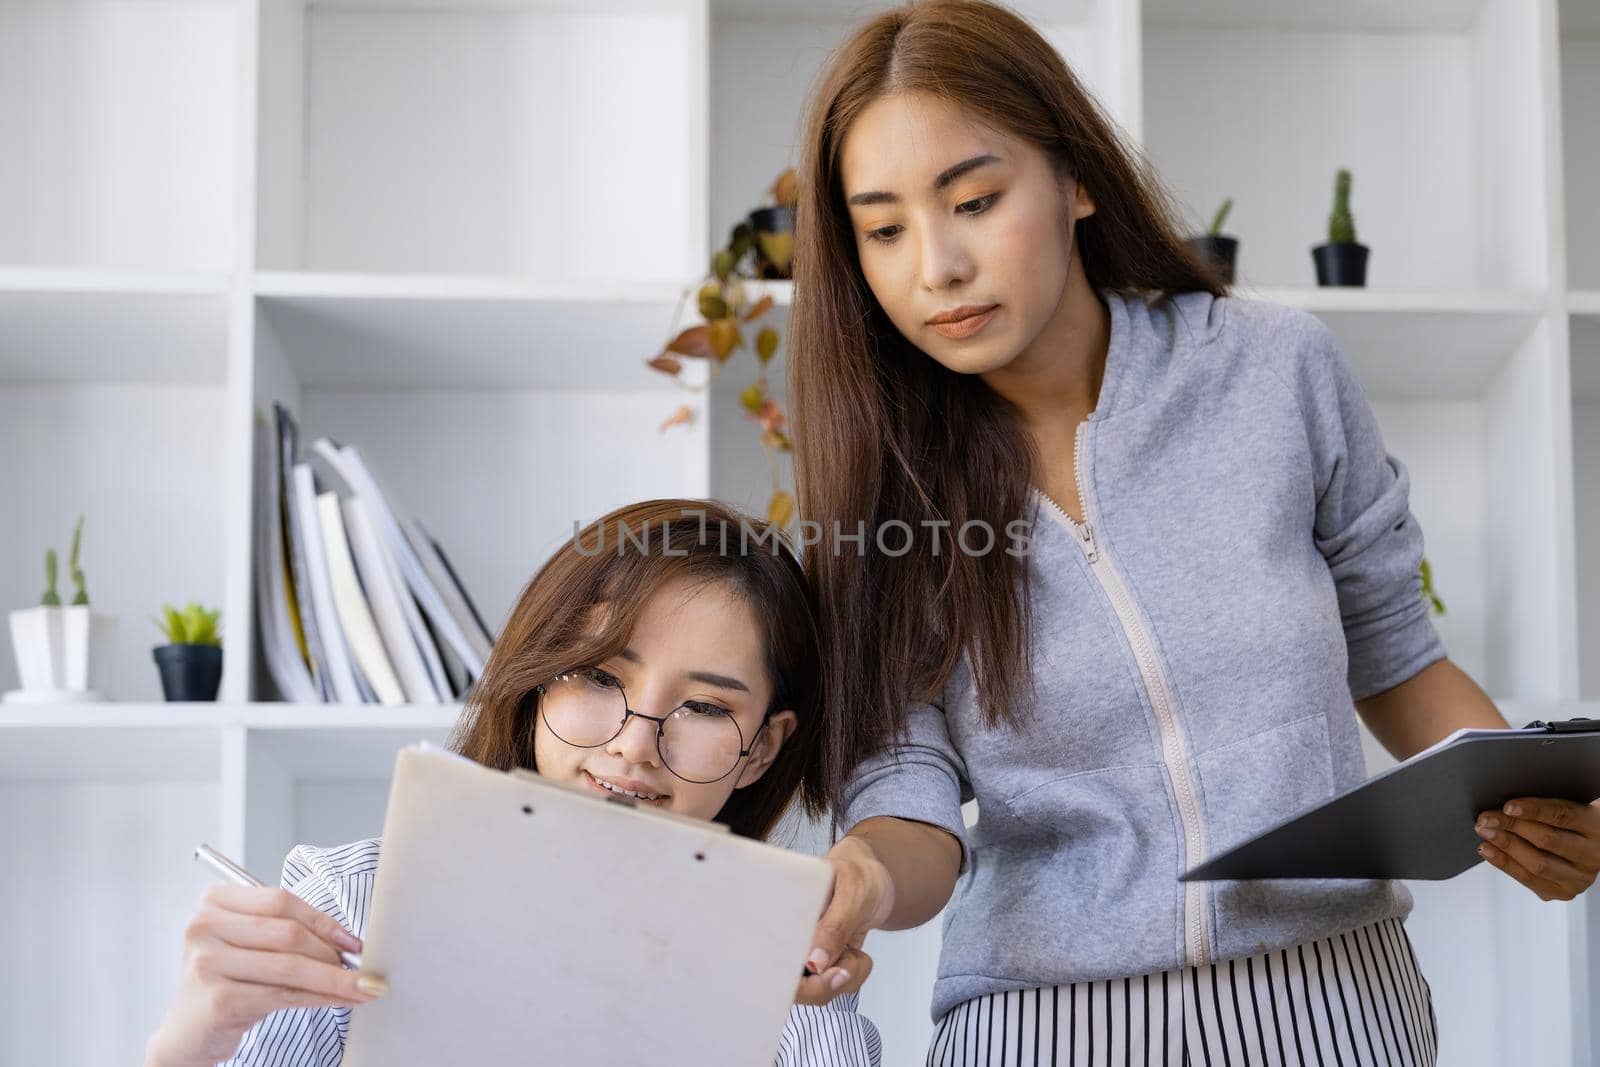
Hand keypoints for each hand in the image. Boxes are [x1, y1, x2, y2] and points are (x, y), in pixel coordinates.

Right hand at [144, 885, 385, 1066]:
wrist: (188, 1033)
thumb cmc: (227, 982)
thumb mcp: (249, 947)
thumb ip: (285, 932)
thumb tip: (347, 940)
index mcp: (214, 902)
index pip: (280, 900)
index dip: (322, 920)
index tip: (351, 940)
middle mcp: (204, 927)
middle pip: (287, 933)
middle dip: (331, 952)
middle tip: (360, 967)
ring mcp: (207, 963)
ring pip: (290, 967)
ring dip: (334, 978)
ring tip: (361, 986)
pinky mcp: (218, 999)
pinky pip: (283, 996)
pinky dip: (319, 997)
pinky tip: (340, 1000)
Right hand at [794, 834, 894, 1006]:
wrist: (873, 878)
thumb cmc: (856, 875)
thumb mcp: (851, 893)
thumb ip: (834, 927)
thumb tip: (814, 964)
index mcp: (783, 917)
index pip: (770, 963)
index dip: (792, 979)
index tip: (820, 968)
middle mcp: (789, 940)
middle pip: (794, 988)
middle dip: (826, 982)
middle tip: (847, 959)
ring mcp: (806, 955)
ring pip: (818, 992)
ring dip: (845, 977)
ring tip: (853, 947)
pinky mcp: (823, 965)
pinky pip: (835, 987)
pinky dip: (853, 976)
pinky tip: (856, 953)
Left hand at [1475, 797, 1599, 901]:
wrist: (1588, 848)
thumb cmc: (1569, 820)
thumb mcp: (1567, 807)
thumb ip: (1545, 806)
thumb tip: (1505, 804)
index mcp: (1596, 826)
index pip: (1563, 815)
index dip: (1534, 810)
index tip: (1507, 806)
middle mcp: (1593, 854)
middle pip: (1548, 840)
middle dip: (1511, 827)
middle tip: (1485, 819)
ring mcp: (1580, 878)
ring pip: (1538, 864)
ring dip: (1505, 846)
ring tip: (1484, 832)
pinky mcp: (1564, 892)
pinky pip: (1529, 880)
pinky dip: (1504, 863)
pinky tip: (1488, 850)